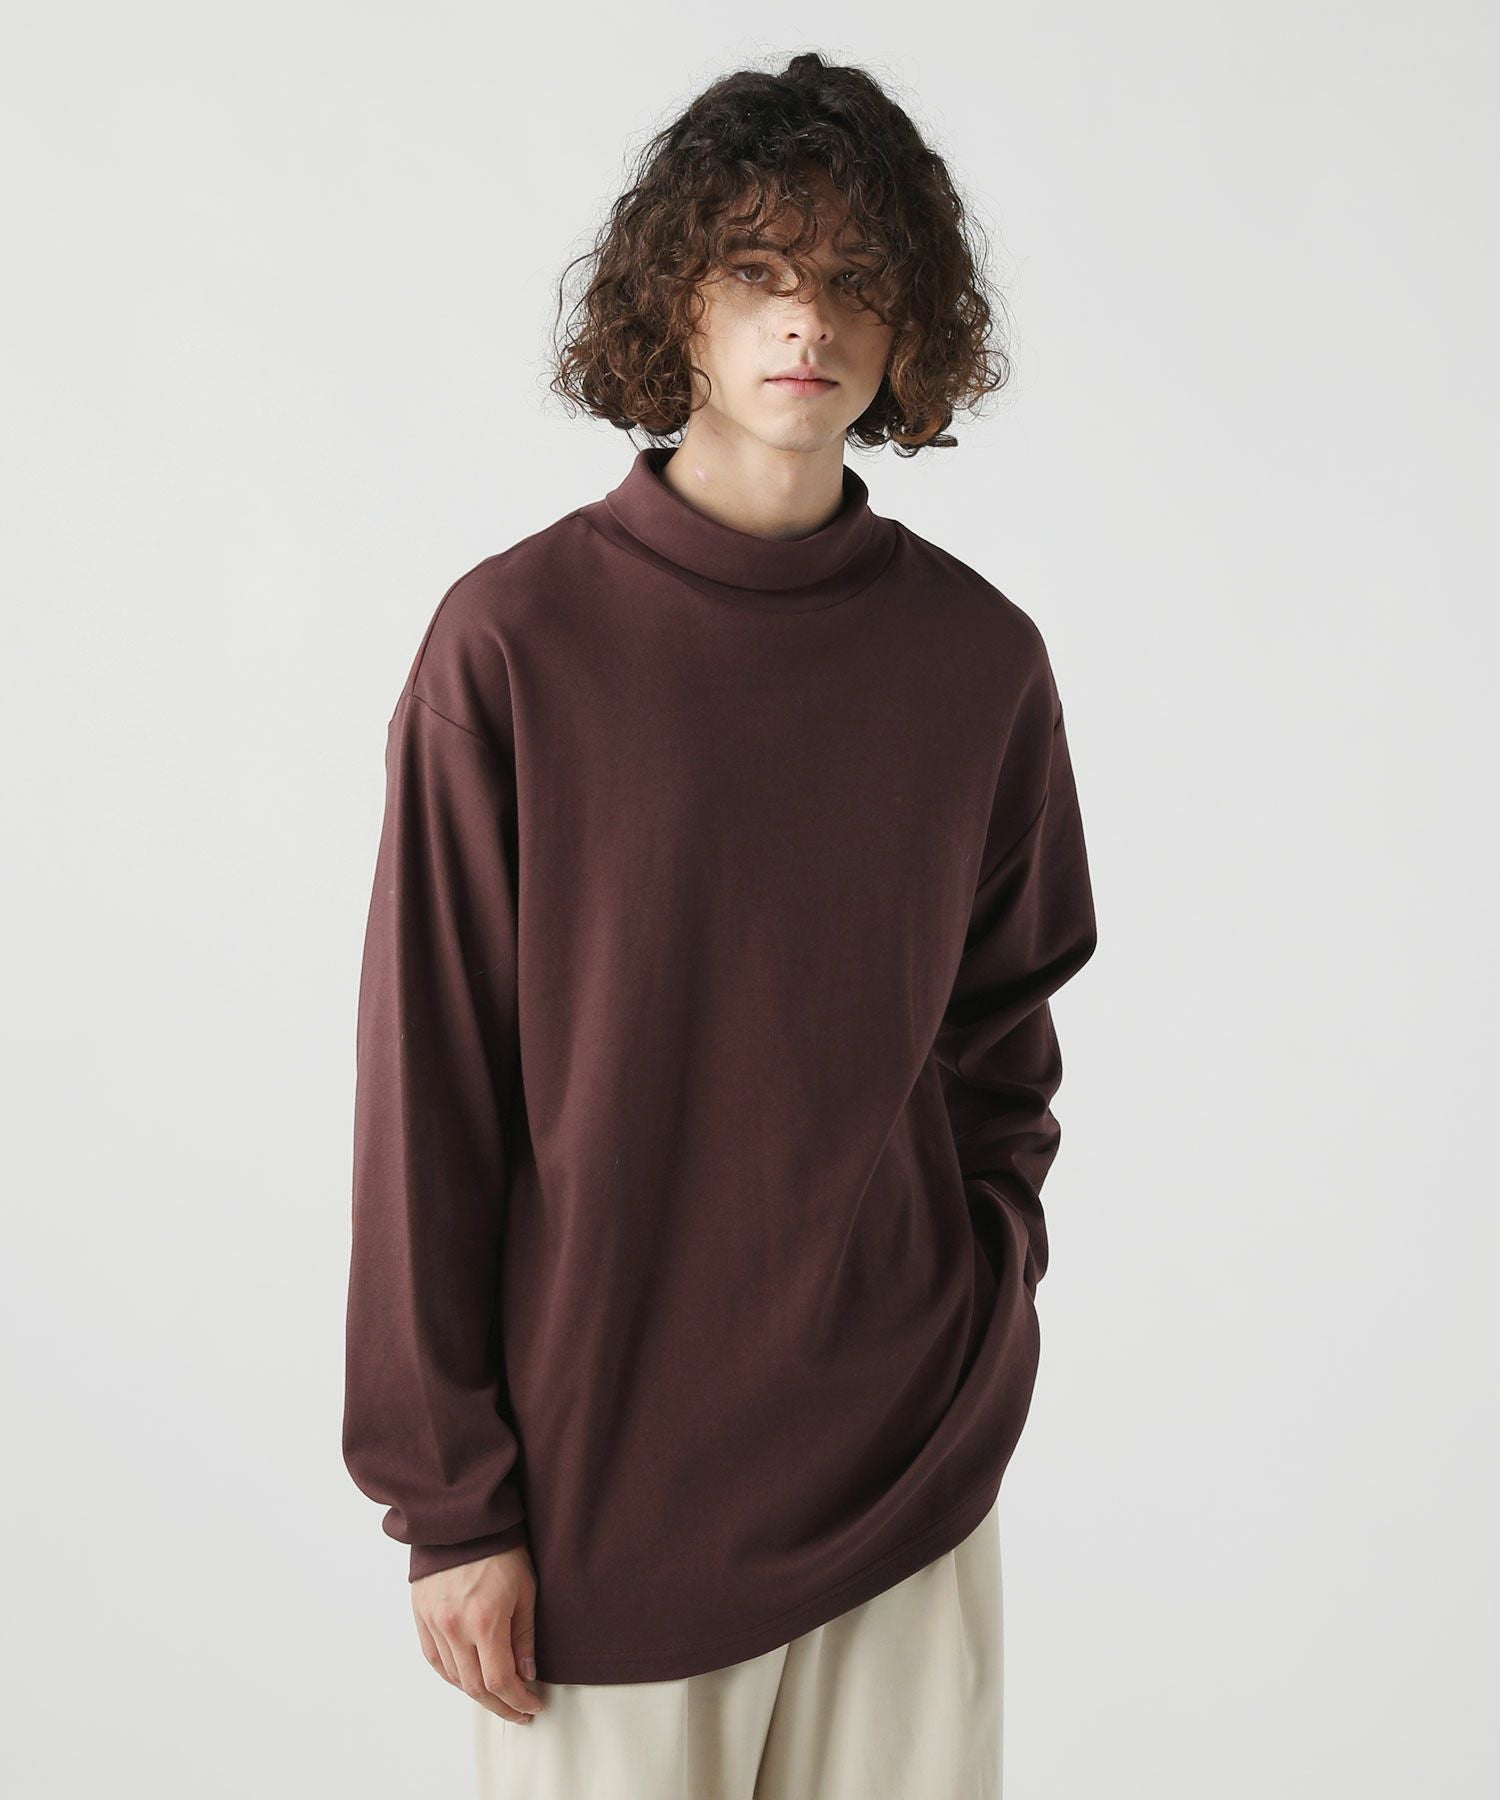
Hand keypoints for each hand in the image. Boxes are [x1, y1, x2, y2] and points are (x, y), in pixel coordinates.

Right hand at [411, 1544, 544, 1722]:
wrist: (463, 1519)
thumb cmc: (501, 1549)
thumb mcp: (526, 1589)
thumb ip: (524, 1636)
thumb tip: (526, 1675)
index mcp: (484, 1620)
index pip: (499, 1681)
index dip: (517, 1701)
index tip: (533, 1706)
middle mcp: (455, 1627)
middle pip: (474, 1687)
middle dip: (500, 1705)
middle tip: (519, 1711)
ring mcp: (434, 1623)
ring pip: (454, 1677)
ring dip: (476, 1693)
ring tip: (498, 1695)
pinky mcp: (421, 1616)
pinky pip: (435, 1660)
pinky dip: (453, 1675)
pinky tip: (468, 1678)